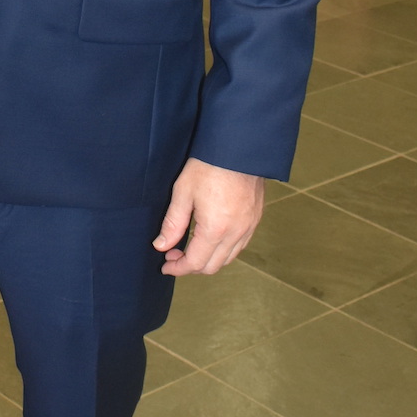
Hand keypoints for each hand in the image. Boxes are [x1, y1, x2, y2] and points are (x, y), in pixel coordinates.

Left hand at [155, 159, 264, 276]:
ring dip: (208, 259)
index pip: (196, 263)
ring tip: (190, 247)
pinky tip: (211, 238)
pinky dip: (223, 249)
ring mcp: (249, 227)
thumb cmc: (208, 166)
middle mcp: (236, 233)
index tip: (165, 266)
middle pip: (213, 266)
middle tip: (174, 254)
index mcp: (216, 229)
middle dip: (191, 266)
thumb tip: (161, 245)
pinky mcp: (255, 219)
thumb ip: (172, 223)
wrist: (238, 148)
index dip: (178, 268)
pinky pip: (239, 245)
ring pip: (228, 258)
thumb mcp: (183, 193)